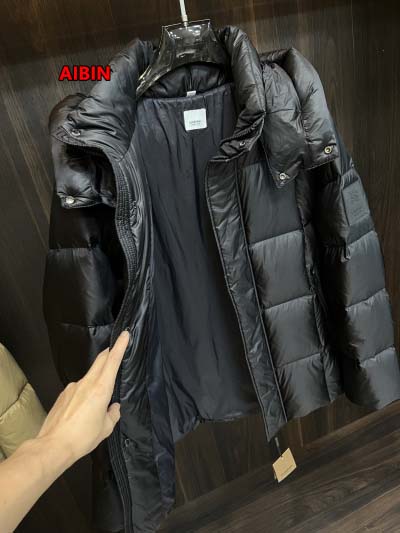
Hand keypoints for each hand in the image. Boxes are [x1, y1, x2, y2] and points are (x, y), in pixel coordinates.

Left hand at [36, 330, 128, 464]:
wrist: (53, 445)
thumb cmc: (82, 438)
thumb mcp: (105, 428)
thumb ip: (113, 414)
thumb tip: (114, 408)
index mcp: (101, 389)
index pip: (112, 361)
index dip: (120, 346)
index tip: (125, 334)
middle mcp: (86, 383)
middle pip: (100, 361)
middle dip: (110, 352)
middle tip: (117, 346)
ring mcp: (72, 387)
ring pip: (89, 375)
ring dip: (97, 376)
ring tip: (100, 394)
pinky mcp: (63, 394)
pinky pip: (78, 388)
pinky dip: (85, 391)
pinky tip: (84, 407)